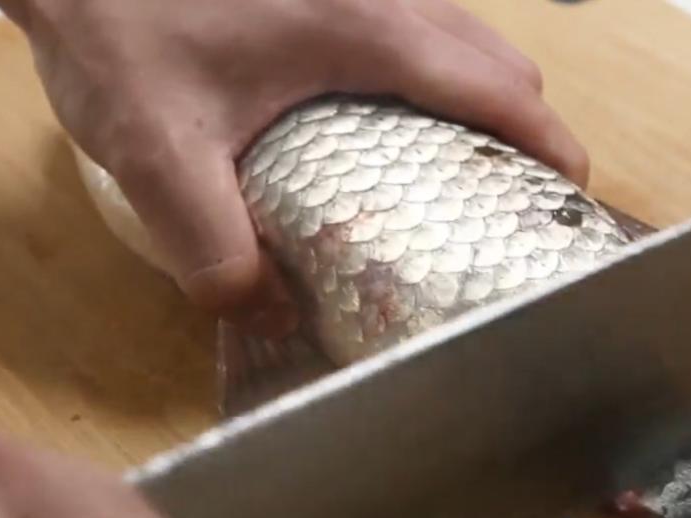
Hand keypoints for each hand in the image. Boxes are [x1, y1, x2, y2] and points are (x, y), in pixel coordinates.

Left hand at [1, 0, 588, 336]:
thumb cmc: (120, 27)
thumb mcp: (158, 153)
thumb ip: (213, 247)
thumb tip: (264, 317)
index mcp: (370, 34)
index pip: (503, 91)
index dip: (551, 146)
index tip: (570, 194)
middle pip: (504, 61)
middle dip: (525, 129)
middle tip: (501, 196)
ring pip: (469, 36)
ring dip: (485, 96)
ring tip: (455, 164)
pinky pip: (426, 25)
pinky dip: (442, 72)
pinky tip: (389, 116)